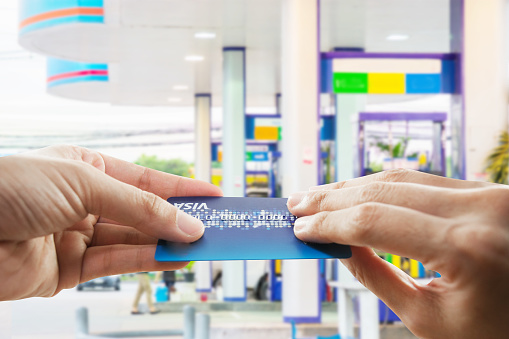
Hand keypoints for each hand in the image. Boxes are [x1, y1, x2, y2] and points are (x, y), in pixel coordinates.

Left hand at [0, 145, 221, 300]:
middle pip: (145, 211)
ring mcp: (79, 235)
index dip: (182, 188)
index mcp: (88, 169)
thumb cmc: (9, 188)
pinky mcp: (71, 269)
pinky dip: (147, 261)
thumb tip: (184, 224)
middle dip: (179, 219)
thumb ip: (139, 206)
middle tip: (216, 225)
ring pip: (135, 239)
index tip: (214, 196)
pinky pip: (118, 263)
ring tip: (203, 245)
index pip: (147, 180)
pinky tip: (174, 258)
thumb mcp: (84, 185)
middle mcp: (86, 201)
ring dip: (169, 242)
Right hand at [287, 169, 508, 338]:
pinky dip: (383, 188)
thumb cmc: (494, 330)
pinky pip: (423, 181)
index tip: (300, 227)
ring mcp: (489, 193)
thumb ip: (376, 277)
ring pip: (401, 179)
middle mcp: (481, 208)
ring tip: (319, 198)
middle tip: (298, 204)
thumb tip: (336, 245)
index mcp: (466, 248)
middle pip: (383, 191)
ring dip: (353, 187)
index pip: (374, 221)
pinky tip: (357, 194)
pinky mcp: (488, 191)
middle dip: (333, 198)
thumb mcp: (430, 318)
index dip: (329, 223)